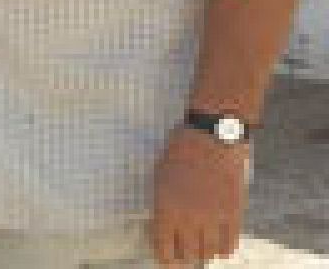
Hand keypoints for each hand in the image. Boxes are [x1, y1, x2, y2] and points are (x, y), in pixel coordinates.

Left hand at [150, 126, 249, 265]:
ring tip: (201, 250)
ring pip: (209, 253)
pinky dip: (224, 249)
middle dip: (184, 258)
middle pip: (187, 255)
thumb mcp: (160, 176)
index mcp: (166, 209)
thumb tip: (162, 225)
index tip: (166, 259)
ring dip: (203, 254)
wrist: (213, 138)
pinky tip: (219, 245)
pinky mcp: (234, 214)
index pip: (164, 247)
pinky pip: (230, 244)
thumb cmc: (179, 152)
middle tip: (184, 255)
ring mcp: (213, 219)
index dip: (164, 257)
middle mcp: (189, 219)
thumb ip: (162, 203)